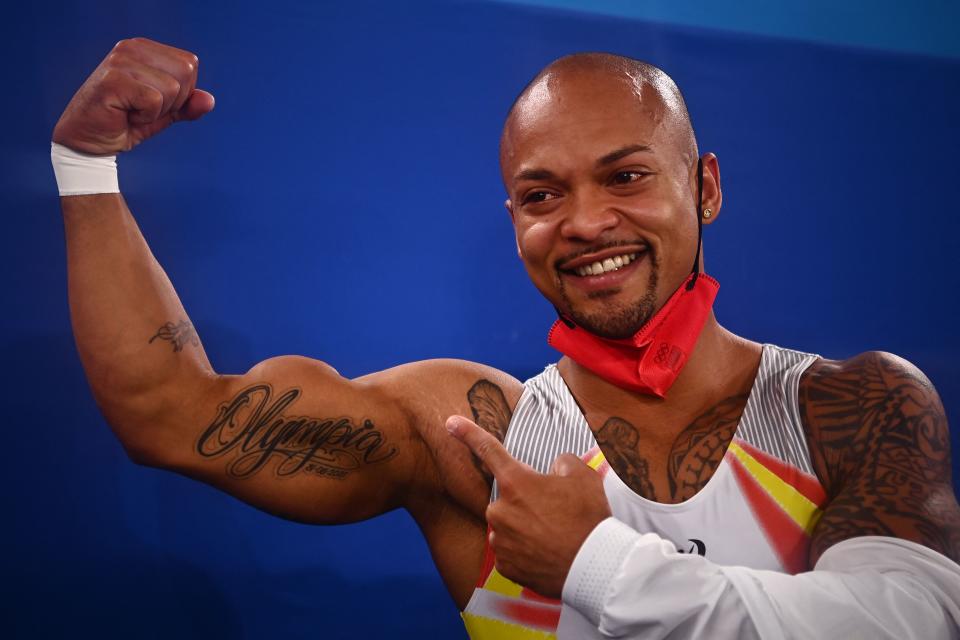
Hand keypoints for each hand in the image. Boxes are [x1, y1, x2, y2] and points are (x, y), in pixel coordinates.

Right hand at [53, 38, 214, 154]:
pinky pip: (154, 101)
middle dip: (173, 101)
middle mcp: (131, 47)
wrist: (88, 142)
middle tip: (143, 109)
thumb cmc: (125, 123)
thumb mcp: (164, 114)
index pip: (190, 64)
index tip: (153, 102)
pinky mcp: (113, 80)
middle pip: (186, 73)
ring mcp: (120, 61)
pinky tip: (124, 115)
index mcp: (144, 48)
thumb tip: (210, 100)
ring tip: (132, 112)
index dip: (182, 92)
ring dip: (157, 111)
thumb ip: (187, 105)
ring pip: (172, 88)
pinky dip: (146, 117)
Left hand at [446, 414, 611, 597]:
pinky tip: (546, 553)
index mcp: (516, 483)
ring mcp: (500, 540)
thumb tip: (555, 468)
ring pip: (508, 526)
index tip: (450, 423)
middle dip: (525, 502)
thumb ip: (563, 462)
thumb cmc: (588, 519)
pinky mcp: (505, 565)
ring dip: (525, 528)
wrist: (595, 566)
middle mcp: (500, 510)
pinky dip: (526, 551)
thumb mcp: (583, 476)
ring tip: (554, 535)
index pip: (488, 450)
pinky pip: (512, 552)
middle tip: (553, 513)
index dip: (468, 433)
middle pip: (507, 498)